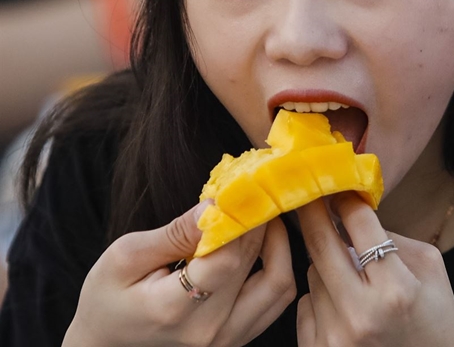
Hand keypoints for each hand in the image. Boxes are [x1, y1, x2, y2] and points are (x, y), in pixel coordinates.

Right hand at [63, 201, 295, 346]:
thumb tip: (215, 204)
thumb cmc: (107, 298)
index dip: (243, 221)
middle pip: (261, 268)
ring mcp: (227, 339)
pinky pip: (275, 301)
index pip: (229, 260)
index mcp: (176, 309)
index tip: (245, 190)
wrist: (105, 345)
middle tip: (260, 193)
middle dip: (264, 224)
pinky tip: (264, 246)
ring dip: (281, 246)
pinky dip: (278, 268)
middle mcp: (210, 330)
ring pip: (280, 286)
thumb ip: (175, 233)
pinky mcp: (237, 339)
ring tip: (264, 218)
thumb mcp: (126, 257)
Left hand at [296, 193, 453, 346]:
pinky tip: (342, 308)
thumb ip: (393, 239)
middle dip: (313, 212)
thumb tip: (351, 214)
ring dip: (325, 265)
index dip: (347, 200)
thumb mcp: (431, 272)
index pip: (360, 226)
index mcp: (396, 290)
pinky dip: (319, 298)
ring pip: (312, 274)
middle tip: (309, 194)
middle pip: (321, 244)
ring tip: (350, 279)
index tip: (338, 188)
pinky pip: (305, 304)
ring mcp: (334, 337)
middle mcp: (360, 313)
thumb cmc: (435, 322)